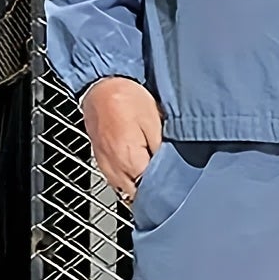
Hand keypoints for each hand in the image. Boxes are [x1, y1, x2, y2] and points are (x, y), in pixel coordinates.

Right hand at [80, 77, 162, 201]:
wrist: (101, 85)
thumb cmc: (127, 98)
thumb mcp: (154, 121)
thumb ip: (162, 151)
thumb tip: (169, 171)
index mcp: (129, 159)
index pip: (150, 189)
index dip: (166, 189)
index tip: (176, 183)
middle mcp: (115, 168)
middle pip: (138, 194)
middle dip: (153, 190)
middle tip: (169, 179)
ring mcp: (106, 166)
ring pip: (127, 190)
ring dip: (140, 185)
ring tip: (154, 173)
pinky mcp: (102, 161)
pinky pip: (118, 180)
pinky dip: (130, 178)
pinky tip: (140, 167)